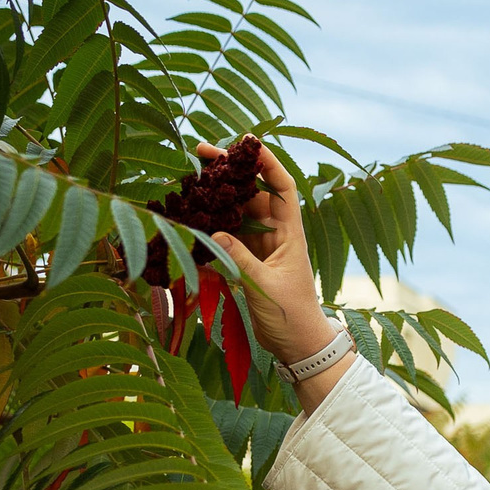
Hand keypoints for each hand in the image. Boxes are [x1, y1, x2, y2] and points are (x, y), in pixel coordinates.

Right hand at [199, 140, 335, 364]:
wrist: (299, 346)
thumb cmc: (292, 317)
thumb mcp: (266, 287)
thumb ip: (240, 260)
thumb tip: (213, 234)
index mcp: (289, 234)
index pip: (282, 186)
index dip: (267, 162)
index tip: (245, 142)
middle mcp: (275, 235)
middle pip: (253, 193)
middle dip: (230, 174)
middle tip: (201, 155)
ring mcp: (260, 248)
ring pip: (237, 214)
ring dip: (216, 199)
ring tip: (190, 181)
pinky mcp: (247, 263)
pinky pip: (227, 238)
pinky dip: (210, 228)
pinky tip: (190, 219)